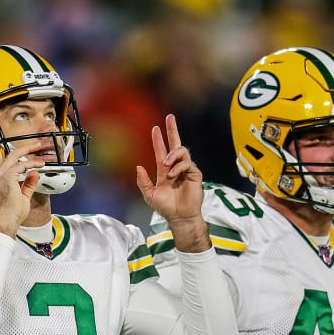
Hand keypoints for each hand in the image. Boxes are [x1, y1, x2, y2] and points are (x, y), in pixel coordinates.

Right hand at [0, 123, 47, 236]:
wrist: (6, 220)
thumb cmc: (12, 213)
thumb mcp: (22, 196)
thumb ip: (28, 185)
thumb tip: (34, 175)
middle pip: (2, 151)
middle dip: (10, 141)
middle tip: (27, 138)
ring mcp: (2, 175)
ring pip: (15, 155)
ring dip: (29, 150)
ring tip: (39, 147)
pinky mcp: (8, 178)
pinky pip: (22, 165)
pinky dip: (32, 164)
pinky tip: (40, 165)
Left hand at [137, 114, 206, 249]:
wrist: (179, 217)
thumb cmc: (166, 207)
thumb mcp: (150, 195)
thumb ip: (143, 181)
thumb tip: (138, 167)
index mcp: (164, 170)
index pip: (161, 151)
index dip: (158, 140)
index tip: (155, 128)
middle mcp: (175, 167)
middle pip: (175, 144)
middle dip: (172, 130)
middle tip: (169, 117)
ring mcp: (186, 169)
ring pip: (181, 152)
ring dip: (172, 155)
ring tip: (166, 165)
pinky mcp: (194, 174)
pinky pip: (187, 163)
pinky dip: (178, 166)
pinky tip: (173, 174)